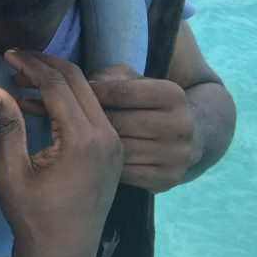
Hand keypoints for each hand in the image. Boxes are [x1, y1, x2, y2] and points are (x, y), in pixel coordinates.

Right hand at [0, 50, 123, 256]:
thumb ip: (7, 126)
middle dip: (44, 64)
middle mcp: (106, 136)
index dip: (30, 64)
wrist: (63, 255)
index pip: (57, 84)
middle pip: (78, 80)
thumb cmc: (32, 216)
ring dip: (56, 80)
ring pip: (88, 92)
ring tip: (22, 78)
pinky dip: (68, 98)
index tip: (7, 55)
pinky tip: (40, 101)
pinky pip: (93, 110)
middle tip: (14, 59)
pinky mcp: (113, 151)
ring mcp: (114, 143)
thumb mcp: (11, 171)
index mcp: (83, 140)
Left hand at [85, 64, 200, 191]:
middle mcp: (181, 125)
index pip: (124, 92)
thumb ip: (111, 77)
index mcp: (174, 96)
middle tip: (69, 119)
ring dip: (96, 145)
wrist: (187, 137)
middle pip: (121, 123)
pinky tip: (95, 158)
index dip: (95, 92)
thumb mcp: (135, 81)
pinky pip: (127, 173)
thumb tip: (86, 85)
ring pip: (122, 150)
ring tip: (77, 138)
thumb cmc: (147, 102)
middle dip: (92, 120)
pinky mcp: (169, 178)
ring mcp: (178, 155)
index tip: (74, 94)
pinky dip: (109, 166)